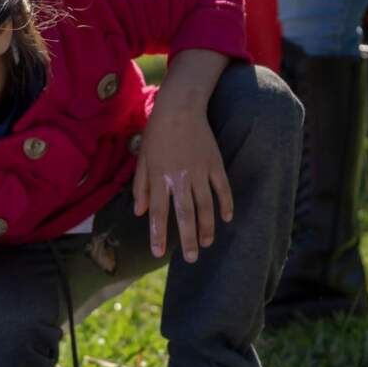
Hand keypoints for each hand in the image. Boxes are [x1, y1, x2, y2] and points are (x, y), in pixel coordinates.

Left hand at [132, 51, 233, 262]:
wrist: (180, 107)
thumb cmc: (157, 132)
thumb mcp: (143, 158)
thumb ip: (141, 186)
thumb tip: (140, 212)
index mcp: (160, 177)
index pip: (159, 213)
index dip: (158, 234)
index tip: (158, 253)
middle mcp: (180, 178)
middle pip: (185, 215)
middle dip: (187, 239)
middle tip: (190, 259)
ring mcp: (200, 172)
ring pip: (206, 206)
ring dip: (207, 228)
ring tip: (206, 244)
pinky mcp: (215, 164)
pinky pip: (222, 189)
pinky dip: (226, 205)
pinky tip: (226, 219)